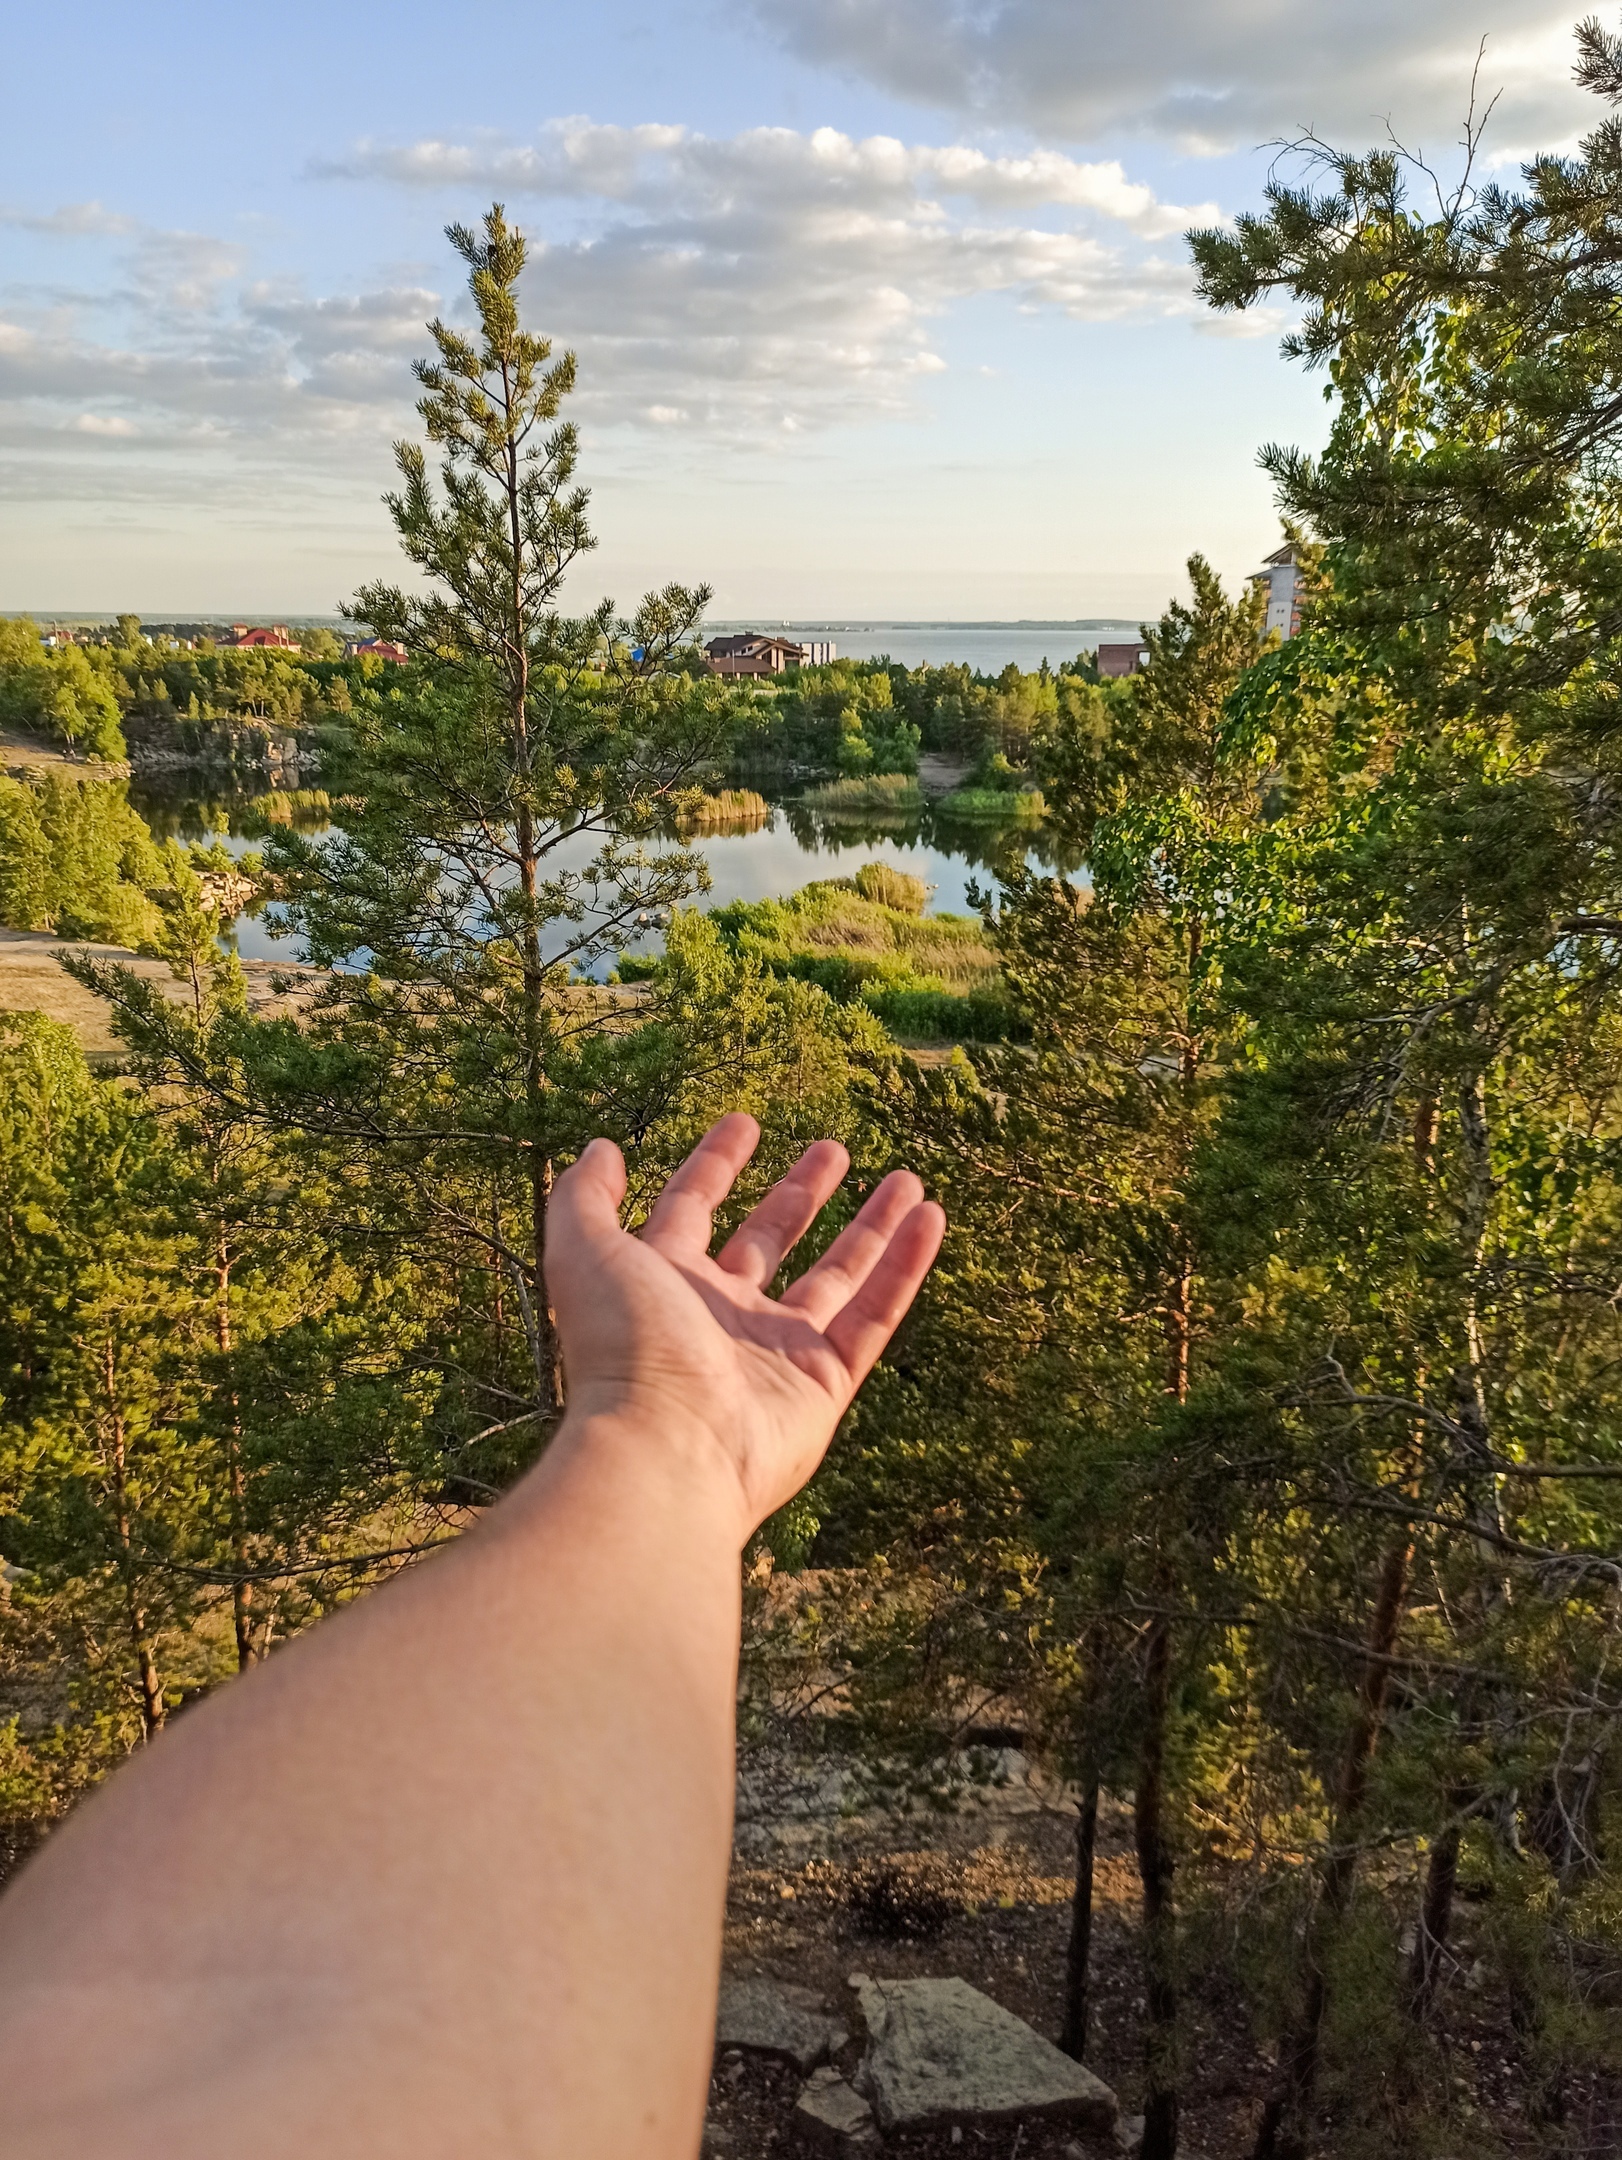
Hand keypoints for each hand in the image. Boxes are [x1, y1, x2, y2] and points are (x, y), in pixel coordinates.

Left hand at [544, 1113, 944, 1538]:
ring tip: (907, 1179)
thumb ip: (584, 1198)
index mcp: (665, 1285)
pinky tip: (930, 1218)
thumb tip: (601, 1149)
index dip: (715, 1165)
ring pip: (836, 1276)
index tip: (747, 1121)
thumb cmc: (623, 1348)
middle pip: (770, 1242)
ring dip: (871, 1226)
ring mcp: (776, 1353)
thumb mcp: (584, 1252)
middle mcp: (722, 1318)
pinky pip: (873, 1315)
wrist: (667, 1448)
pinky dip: (904, 1267)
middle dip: (801, 1193)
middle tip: (834, 1149)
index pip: (693, 1211)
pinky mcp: (824, 1384)